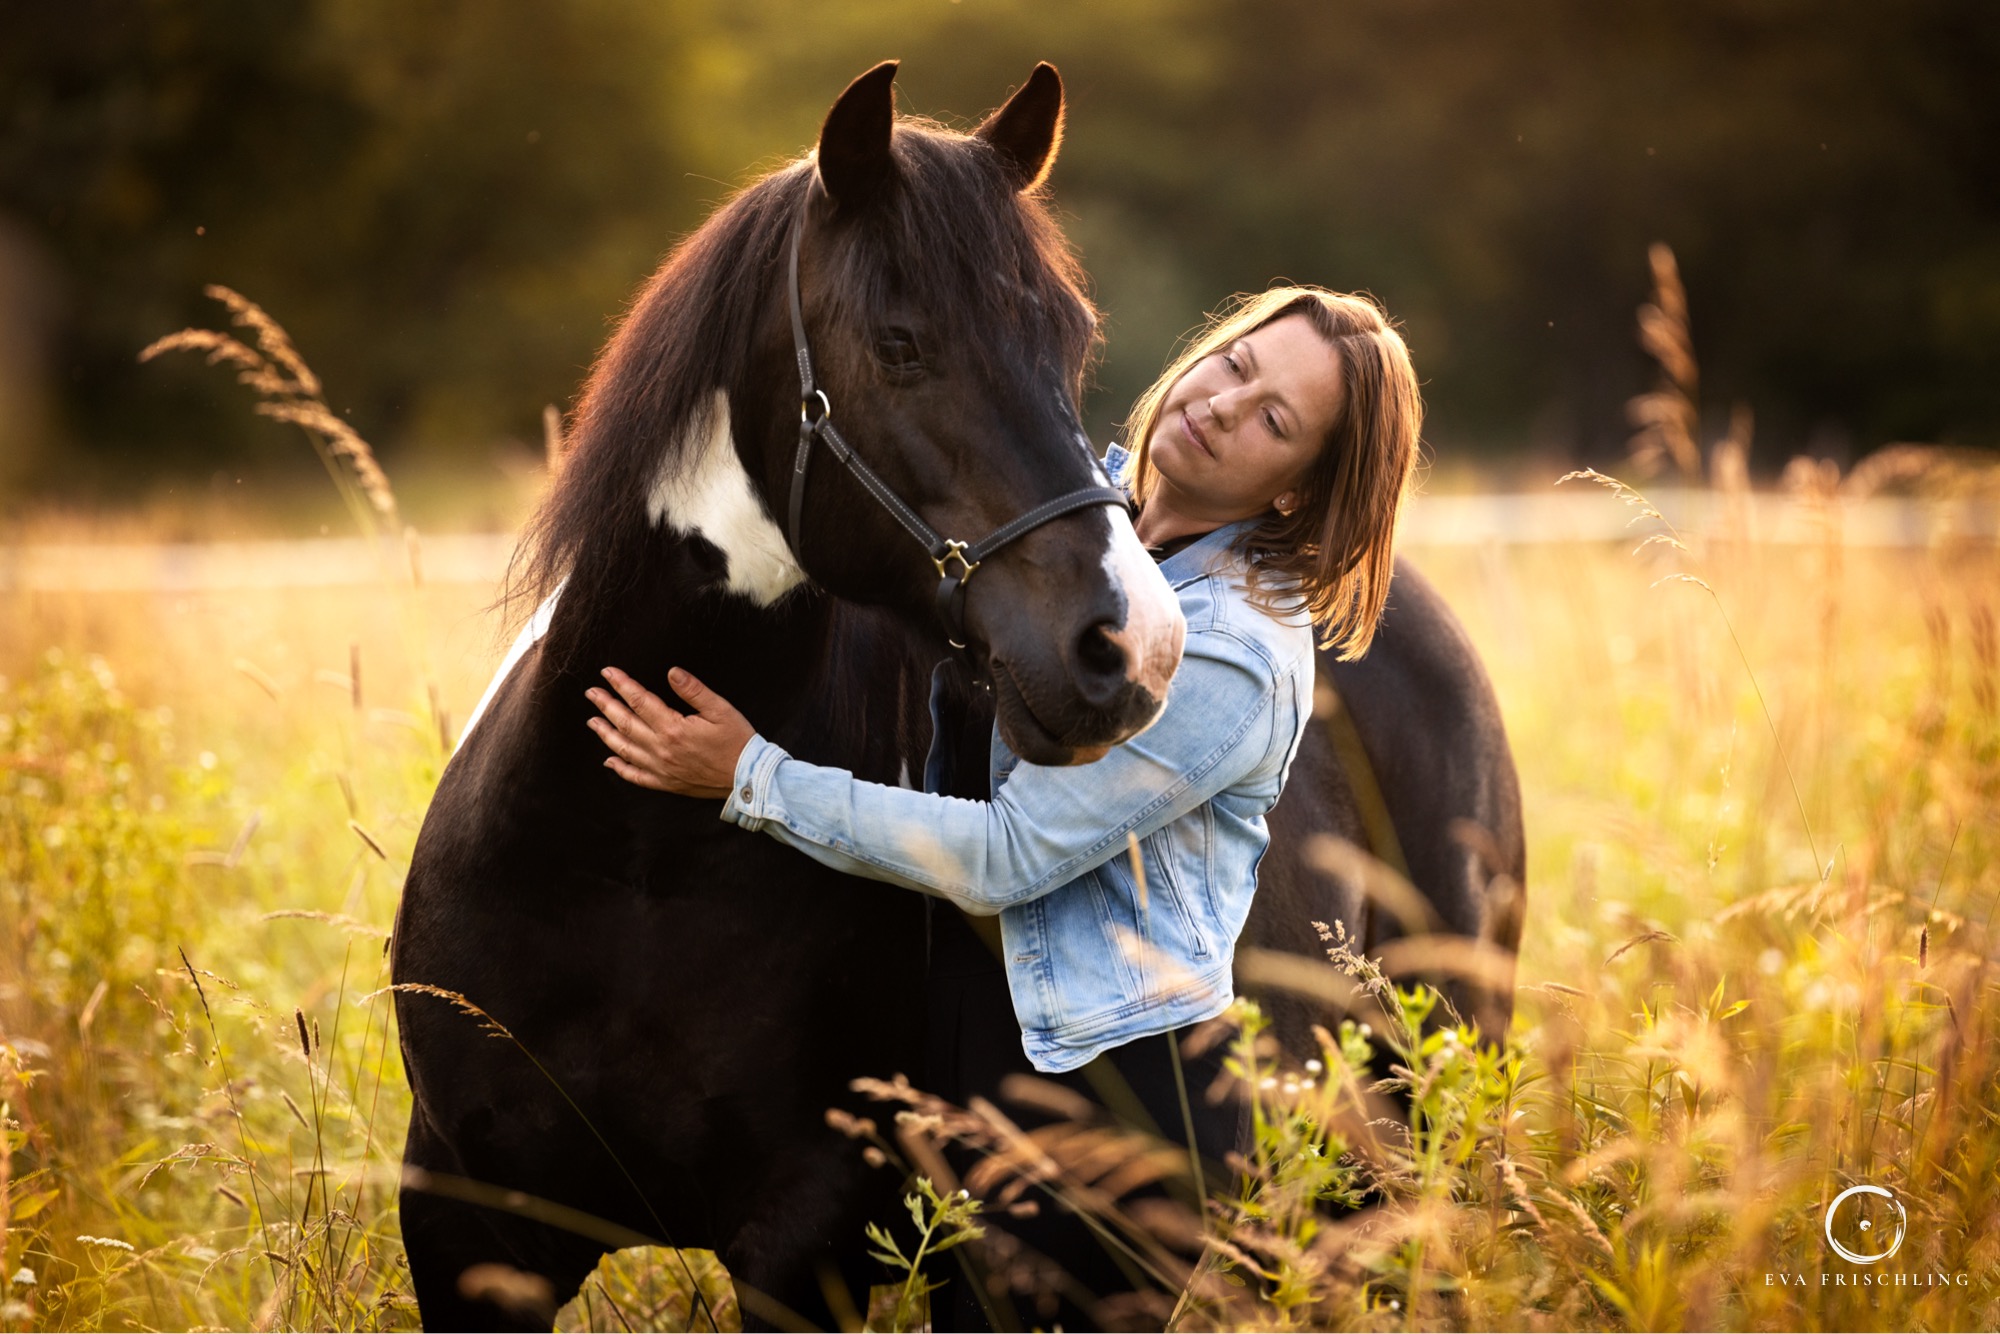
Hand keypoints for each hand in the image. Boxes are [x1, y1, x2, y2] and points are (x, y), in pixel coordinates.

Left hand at [586, 666, 753, 798]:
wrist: (748, 778)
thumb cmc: (738, 741)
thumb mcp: (720, 709)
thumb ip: (694, 690)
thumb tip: (671, 672)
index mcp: (674, 728)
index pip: (639, 701)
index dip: (622, 685)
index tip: (607, 673)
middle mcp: (662, 749)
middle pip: (626, 724)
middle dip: (606, 706)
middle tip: (591, 693)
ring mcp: (661, 769)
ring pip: (625, 750)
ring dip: (606, 734)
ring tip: (592, 721)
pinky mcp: (666, 783)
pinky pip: (636, 777)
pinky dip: (620, 769)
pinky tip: (609, 761)